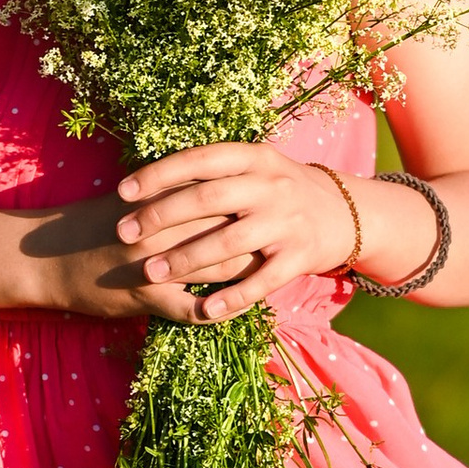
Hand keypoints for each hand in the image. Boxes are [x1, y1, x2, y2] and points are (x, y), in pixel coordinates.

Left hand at [102, 141, 364, 323]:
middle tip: (124, 233)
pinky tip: (204, 309)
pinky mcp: (300, 257)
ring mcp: (287, 222)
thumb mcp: (255, 167)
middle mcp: (271, 186)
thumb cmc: (280, 190)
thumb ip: (214, 171)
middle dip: (161, 217)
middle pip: (208, 199)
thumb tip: (152, 178)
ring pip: (229, 242)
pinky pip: (262, 280)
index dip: (158, 174)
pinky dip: (232, 296)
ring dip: (186, 259)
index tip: (122, 192)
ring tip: (150, 272)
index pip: (199, 160)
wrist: (346, 213)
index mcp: (254, 158)